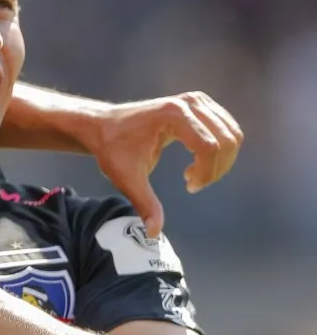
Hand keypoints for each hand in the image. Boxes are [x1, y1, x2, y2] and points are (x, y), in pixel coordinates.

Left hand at [87, 92, 242, 236]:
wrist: (102, 126)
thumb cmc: (113, 150)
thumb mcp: (127, 178)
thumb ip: (145, 204)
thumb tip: (153, 233)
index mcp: (172, 115)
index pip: (209, 146)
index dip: (206, 173)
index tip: (190, 187)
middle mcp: (188, 103)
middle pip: (226, 140)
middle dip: (216, 169)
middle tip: (193, 183)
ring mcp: (195, 100)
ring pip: (231, 134)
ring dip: (220, 160)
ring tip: (192, 173)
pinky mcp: (199, 104)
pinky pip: (227, 128)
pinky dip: (220, 149)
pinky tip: (196, 161)